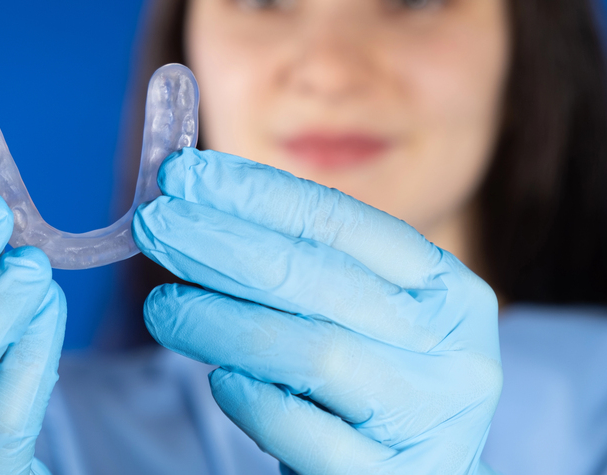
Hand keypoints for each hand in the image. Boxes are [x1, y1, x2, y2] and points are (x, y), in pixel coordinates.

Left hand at [133, 149, 501, 474]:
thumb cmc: (367, 393)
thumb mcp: (359, 320)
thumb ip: (301, 268)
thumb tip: (196, 203)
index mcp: (448, 291)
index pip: (340, 221)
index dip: (253, 192)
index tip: (182, 174)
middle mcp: (453, 351)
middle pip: (317, 278)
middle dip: (221, 242)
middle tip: (152, 223)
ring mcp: (430, 420)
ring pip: (310, 350)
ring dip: (220, 320)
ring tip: (160, 308)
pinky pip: (303, 432)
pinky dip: (252, 399)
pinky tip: (218, 379)